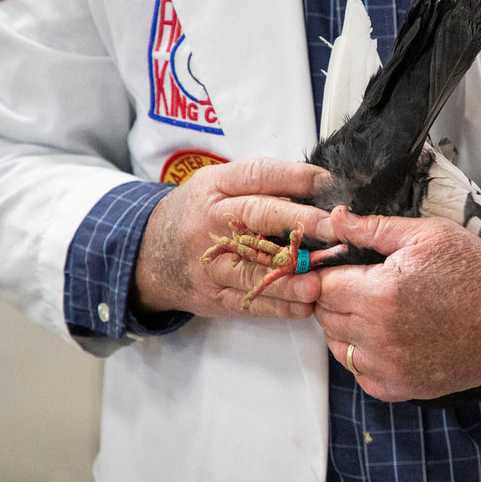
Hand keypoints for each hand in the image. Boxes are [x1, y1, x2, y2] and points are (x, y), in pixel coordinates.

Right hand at [132, 158, 334, 319]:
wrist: (149, 254)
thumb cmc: (196, 214)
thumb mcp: (217, 185)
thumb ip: (260, 185)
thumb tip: (317, 189)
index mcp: (215, 187)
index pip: (257, 175)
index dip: (294, 177)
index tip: (327, 183)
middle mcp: (211, 221)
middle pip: (256, 217)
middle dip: (298, 221)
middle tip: (332, 228)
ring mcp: (210, 261)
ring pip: (251, 269)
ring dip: (288, 277)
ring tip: (317, 282)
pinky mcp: (212, 294)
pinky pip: (248, 301)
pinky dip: (277, 306)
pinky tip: (303, 307)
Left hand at [313, 207, 480, 401]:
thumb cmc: (476, 273)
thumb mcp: (427, 235)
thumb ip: (373, 228)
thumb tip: (335, 218)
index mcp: (381, 292)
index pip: (323, 286)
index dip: (329, 272)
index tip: (340, 268)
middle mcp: (380, 334)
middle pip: (326, 316)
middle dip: (336, 298)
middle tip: (362, 285)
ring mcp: (390, 366)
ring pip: (338, 348)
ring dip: (347, 328)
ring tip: (375, 310)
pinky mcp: (402, 387)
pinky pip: (361, 375)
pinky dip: (365, 358)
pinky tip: (386, 338)